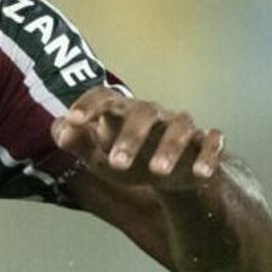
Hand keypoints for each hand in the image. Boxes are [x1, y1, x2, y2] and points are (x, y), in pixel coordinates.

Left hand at [51, 87, 224, 195]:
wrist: (169, 172)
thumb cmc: (128, 158)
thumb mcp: (99, 156)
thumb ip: (79, 143)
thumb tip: (60, 130)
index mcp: (123, 111)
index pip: (104, 97)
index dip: (88, 105)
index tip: (73, 121)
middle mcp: (153, 115)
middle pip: (143, 114)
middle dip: (130, 138)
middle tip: (116, 165)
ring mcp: (181, 128)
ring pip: (180, 128)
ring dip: (169, 148)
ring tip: (157, 173)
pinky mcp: (204, 144)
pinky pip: (211, 143)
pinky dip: (209, 156)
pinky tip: (200, 175)